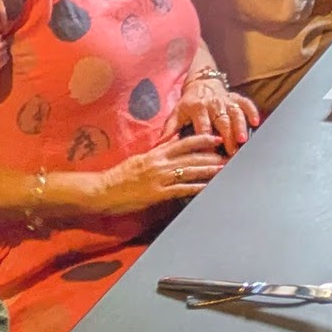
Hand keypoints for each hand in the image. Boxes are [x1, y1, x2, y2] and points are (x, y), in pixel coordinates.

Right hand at [75, 135, 225, 215]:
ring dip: (209, 170)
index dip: (201, 140)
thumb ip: (155, 154)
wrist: (102, 190)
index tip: (215, 138)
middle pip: (191, 156)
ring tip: (224, 170)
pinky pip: (180, 190)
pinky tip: (207, 188)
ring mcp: (159, 178)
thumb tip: (169, 147)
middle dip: (211, 155)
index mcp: (155, 154)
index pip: (182, 142)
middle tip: (228, 155)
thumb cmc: (118, 177)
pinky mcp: (157, 194)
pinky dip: (196, 188)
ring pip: (189, 171)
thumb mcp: (138, 160)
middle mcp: (159, 163)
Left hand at [177, 79, 259, 151]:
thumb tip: (158, 145)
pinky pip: (246, 103)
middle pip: (221, 122)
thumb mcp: (176, 113)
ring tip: (243, 140)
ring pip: (235, 113)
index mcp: (197, 109)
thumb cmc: (189, 103)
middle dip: (227, 137)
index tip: (210, 157)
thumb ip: (169, 129)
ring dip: (240, 126)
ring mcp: (225, 100)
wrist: (201, 82)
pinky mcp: (235, 97)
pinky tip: (256, 122)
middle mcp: (212, 104)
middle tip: (232, 152)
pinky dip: (251, 111)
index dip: (206, 142)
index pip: (202, 128)